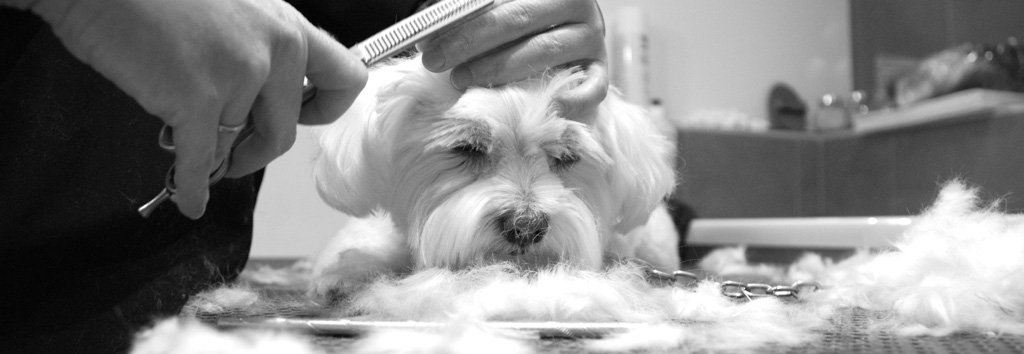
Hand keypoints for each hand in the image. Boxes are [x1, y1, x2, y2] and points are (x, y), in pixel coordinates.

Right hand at [23, 0, 366, 218]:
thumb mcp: (232, 8)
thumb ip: (257, 48)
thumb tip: (259, 104)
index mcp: (287, 26)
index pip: (345, 77)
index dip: (325, 109)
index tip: (303, 118)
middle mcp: (275, 50)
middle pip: (285, 133)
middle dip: (254, 152)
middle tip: (231, 154)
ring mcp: (239, 75)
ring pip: (234, 147)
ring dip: (211, 157)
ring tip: (186, 144)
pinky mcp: (197, 99)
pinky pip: (200, 161)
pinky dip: (191, 186)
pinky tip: (187, 198)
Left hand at [416, 0, 606, 122]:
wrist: (559, 35)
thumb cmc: (513, 23)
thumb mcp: (492, 8)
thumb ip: (465, 10)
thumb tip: (425, 26)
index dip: (463, 19)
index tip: (427, 38)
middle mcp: (576, 4)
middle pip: (517, 19)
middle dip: (469, 42)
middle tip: (435, 62)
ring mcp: (591, 38)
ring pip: (545, 50)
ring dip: (499, 68)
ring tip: (462, 80)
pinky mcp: (601, 71)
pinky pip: (591, 86)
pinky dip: (570, 99)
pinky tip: (543, 105)